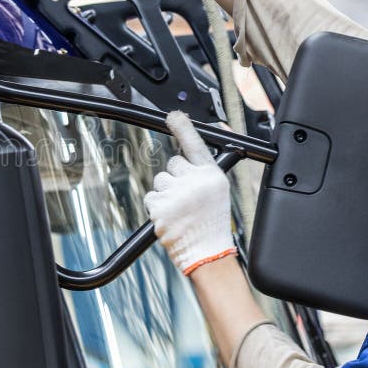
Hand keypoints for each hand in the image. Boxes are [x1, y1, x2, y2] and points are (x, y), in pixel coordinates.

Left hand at [144, 111, 235, 275]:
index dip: (182, 127)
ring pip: (160, 181)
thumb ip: (201, 172)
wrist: (207, 252)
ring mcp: (175, 194)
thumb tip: (184, 156)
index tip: (173, 116)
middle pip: (172, 164)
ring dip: (165, 193)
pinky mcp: (159, 207)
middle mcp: (193, 181)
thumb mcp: (216, 190)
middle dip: (175, 177)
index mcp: (210, 175)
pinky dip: (157, 206)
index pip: (194, 144)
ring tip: (180, 210)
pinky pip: (151, 197)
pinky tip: (170, 216)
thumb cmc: (211, 222)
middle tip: (186, 196)